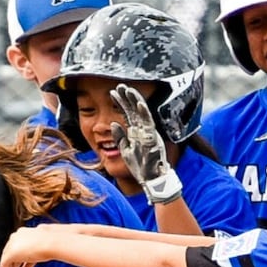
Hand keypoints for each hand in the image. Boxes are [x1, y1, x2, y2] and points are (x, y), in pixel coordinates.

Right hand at [0, 227, 63, 266]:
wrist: (53, 243)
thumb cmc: (35, 246)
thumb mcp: (12, 255)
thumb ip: (5, 262)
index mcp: (14, 236)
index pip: (5, 251)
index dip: (3, 263)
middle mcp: (23, 237)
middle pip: (14, 253)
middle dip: (11, 264)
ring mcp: (33, 242)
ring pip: (23, 256)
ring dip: (18, 266)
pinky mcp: (42, 249)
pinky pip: (31, 259)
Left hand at [111, 85, 182, 204]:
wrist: (150, 180)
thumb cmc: (139, 166)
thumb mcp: (125, 150)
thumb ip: (119, 137)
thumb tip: (113, 124)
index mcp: (135, 132)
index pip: (127, 114)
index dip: (120, 103)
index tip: (113, 93)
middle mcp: (142, 130)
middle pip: (134, 111)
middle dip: (127, 98)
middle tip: (120, 86)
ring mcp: (148, 134)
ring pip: (142, 114)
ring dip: (135, 101)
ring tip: (128, 90)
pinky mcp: (152, 139)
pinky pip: (149, 124)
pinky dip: (145, 113)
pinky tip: (139, 103)